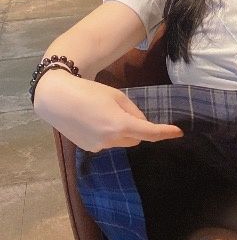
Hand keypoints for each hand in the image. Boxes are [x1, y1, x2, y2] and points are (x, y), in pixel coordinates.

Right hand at [33, 69, 182, 151]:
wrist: (55, 98)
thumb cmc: (88, 91)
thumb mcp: (116, 96)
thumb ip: (133, 111)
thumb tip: (142, 123)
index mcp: (120, 124)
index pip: (149, 132)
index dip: (165, 133)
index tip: (178, 132)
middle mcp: (111, 140)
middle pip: (135, 138)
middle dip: (137, 129)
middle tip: (125, 111)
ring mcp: (98, 147)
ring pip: (121, 141)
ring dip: (121, 132)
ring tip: (104, 113)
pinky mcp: (89, 148)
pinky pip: (107, 143)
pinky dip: (107, 135)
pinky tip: (93, 121)